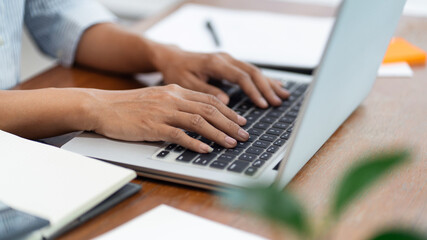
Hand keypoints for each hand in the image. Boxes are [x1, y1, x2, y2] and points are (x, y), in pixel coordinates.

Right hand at [89, 84, 248, 152]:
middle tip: (244, 135)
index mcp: (175, 91)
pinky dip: (195, 142)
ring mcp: (163, 112)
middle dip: (230, 124)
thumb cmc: (129, 105)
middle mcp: (172, 99)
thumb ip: (178, 103)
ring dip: (218, 134)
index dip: (228, 112)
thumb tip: (200, 115)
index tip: (240, 121)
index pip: (209, 100)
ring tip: (232, 143)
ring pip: (198, 121)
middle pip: (209, 110)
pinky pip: (178, 135)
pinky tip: (206, 149)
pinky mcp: (152, 126)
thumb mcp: (158, 98)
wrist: (103, 106)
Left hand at [151, 45, 289, 107]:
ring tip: (283, 96)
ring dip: (269, 83)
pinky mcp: (229, 63)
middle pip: (252, 72)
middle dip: (266, 88)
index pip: (241, 77)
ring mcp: (228, 60)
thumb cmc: (177, 71)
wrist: (173, 58)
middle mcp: (225, 59)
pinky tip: (275, 85)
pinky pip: (250, 70)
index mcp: (215, 63)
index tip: (262, 104)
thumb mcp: (187, 84)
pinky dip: (263, 79)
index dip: (253, 91)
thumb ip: (207, 92)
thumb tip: (226, 102)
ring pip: (254, 70)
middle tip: (277, 102)